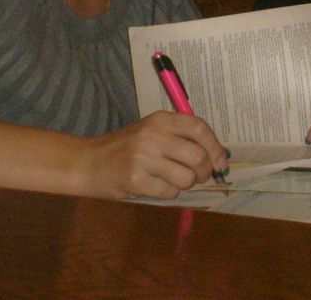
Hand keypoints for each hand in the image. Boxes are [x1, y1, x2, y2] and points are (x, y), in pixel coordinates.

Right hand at [77, 111, 229, 198]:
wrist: (89, 162)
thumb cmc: (126, 147)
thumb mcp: (152, 131)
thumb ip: (181, 137)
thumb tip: (219, 156)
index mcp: (161, 119)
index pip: (199, 128)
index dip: (216, 147)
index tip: (221, 163)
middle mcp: (154, 135)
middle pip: (198, 157)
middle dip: (204, 172)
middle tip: (196, 176)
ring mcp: (144, 158)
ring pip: (186, 178)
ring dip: (185, 184)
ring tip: (170, 179)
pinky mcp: (136, 180)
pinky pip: (170, 192)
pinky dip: (168, 192)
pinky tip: (154, 185)